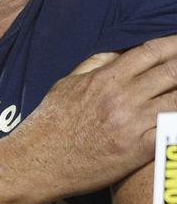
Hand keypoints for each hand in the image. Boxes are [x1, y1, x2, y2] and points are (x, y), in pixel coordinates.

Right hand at [15, 34, 176, 197]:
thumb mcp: (67, 84)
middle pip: (172, 71)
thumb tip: (120, 51)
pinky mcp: (139, 148)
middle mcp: (123, 96)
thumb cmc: (51, 122)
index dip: (175, 43)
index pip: (151, 51)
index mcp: (106, 78)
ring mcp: (133, 122)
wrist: (39, 160)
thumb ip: (95, 65)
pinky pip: (172, 128)